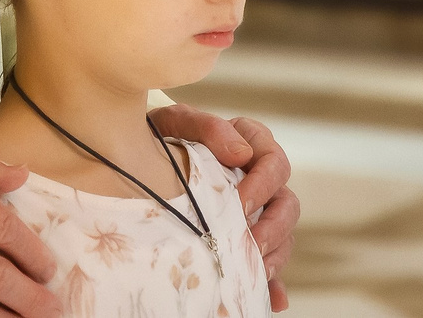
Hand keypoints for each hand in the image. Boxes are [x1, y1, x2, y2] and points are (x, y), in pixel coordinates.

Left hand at [151, 106, 297, 311]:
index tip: (240, 202)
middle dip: (273, 226)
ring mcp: (257, 210)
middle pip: (287, 202)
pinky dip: (274, 283)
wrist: (136, 157)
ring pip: (284, 234)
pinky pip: (269, 262)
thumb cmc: (162, 135)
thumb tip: (241, 153)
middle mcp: (259, 178)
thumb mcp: (177, 123)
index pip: (274, 159)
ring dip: (274, 254)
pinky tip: (273, 300)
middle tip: (248, 241)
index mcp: (250, 144)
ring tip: (254, 270)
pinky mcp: (247, 237)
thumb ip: (207, 127)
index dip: (264, 182)